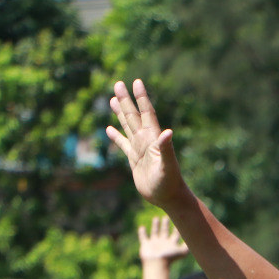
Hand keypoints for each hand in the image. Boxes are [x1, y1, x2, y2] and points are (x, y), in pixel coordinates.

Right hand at [108, 80, 184, 207]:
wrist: (167, 197)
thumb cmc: (169, 181)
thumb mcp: (167, 164)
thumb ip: (166, 148)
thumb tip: (168, 132)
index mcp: (153, 138)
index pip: (147, 113)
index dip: (142, 98)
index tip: (136, 82)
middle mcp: (146, 140)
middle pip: (133, 115)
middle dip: (126, 100)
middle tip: (118, 83)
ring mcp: (140, 149)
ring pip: (127, 126)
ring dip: (120, 113)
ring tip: (113, 99)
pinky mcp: (134, 160)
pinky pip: (123, 144)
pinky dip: (116, 136)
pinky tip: (109, 129)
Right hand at [138, 215, 188, 261]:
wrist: (157, 263)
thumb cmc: (169, 258)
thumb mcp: (182, 251)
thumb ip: (189, 245)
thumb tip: (199, 239)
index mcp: (171, 244)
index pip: (176, 235)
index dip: (178, 229)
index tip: (179, 220)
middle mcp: (163, 243)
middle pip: (165, 232)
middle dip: (166, 225)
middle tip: (166, 217)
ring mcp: (154, 244)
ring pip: (155, 232)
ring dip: (155, 226)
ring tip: (156, 218)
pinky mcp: (145, 245)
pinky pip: (143, 237)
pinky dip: (142, 232)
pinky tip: (142, 227)